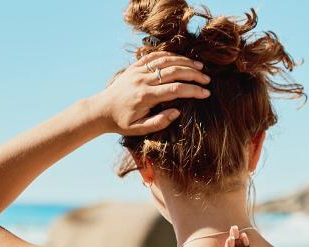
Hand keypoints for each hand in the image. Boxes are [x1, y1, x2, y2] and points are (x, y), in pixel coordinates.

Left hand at [90, 51, 211, 135]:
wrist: (101, 110)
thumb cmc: (122, 122)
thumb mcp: (139, 129)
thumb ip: (159, 122)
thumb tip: (177, 112)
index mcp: (146, 96)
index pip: (175, 90)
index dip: (193, 90)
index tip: (206, 93)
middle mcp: (142, 81)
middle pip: (174, 72)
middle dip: (193, 75)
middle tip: (207, 80)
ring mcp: (138, 71)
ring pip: (166, 61)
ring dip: (184, 62)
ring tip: (199, 67)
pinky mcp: (135, 67)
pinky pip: (154, 56)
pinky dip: (169, 55)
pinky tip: (181, 59)